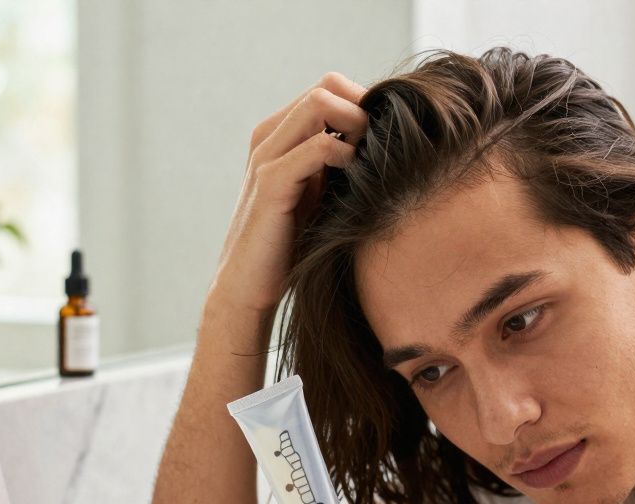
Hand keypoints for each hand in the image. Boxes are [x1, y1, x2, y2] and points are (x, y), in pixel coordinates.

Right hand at [213, 73, 367, 312]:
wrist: (249, 286)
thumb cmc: (290, 244)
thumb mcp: (320, 194)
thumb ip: (339, 165)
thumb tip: (385, 145)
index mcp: (279, 135)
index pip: (329, 88)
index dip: (363, 103)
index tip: (385, 138)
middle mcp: (269, 136)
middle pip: (326, 86)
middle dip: (364, 109)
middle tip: (383, 146)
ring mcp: (266, 156)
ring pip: (319, 104)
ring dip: (358, 125)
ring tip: (371, 159)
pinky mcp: (271, 183)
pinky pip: (317, 146)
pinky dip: (346, 154)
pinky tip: (358, 179)